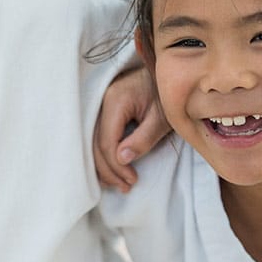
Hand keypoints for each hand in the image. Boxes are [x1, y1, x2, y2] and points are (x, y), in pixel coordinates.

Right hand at [93, 65, 170, 192]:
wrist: (168, 74)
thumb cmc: (166, 95)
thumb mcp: (160, 119)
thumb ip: (142, 139)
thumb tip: (121, 159)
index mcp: (115, 101)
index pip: (106, 142)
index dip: (116, 166)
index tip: (132, 180)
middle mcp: (102, 102)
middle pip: (95, 144)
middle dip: (109, 170)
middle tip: (126, 187)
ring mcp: (101, 104)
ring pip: (93, 142)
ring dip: (104, 165)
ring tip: (119, 183)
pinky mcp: (105, 109)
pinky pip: (98, 135)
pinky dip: (103, 154)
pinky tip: (112, 169)